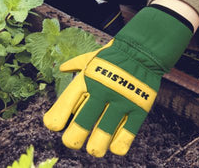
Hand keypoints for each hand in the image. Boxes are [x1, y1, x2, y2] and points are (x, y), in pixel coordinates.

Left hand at [43, 6, 193, 156]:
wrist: (143, 50)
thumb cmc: (114, 56)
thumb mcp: (92, 57)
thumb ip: (76, 65)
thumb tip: (61, 69)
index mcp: (87, 79)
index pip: (64, 105)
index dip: (55, 120)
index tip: (54, 126)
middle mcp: (102, 90)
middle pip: (80, 127)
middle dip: (73, 140)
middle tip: (73, 141)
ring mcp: (121, 100)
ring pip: (101, 138)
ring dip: (94, 148)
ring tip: (94, 148)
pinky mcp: (139, 109)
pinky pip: (125, 138)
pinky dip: (116, 146)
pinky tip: (113, 144)